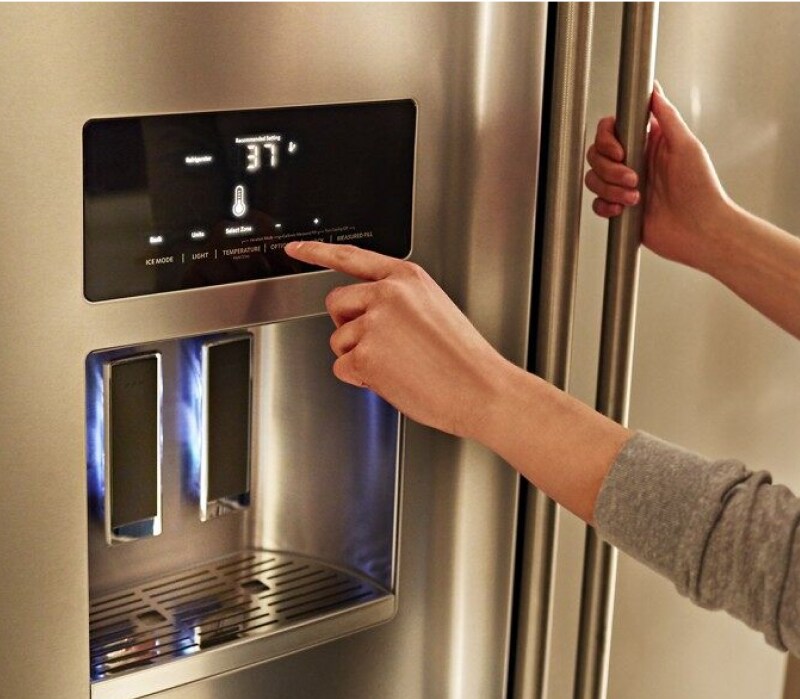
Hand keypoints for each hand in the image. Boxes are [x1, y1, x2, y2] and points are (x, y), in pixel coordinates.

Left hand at [284, 242, 509, 437]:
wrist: (481, 389)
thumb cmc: (463, 358)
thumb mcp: (434, 308)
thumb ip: (398, 301)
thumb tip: (367, 314)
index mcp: (406, 278)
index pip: (351, 257)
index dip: (317, 251)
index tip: (295, 249)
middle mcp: (387, 294)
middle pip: (336, 303)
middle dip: (348, 326)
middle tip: (378, 344)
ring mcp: (374, 323)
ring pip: (338, 340)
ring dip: (358, 357)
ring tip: (397, 365)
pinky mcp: (364, 355)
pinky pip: (342, 368)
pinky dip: (360, 379)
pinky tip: (391, 379)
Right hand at [586, 82, 731, 272]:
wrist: (700, 231)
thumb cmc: (701, 190)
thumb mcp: (687, 146)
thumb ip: (667, 116)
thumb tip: (653, 89)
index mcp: (649, 143)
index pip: (612, 130)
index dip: (608, 139)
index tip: (619, 150)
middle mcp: (635, 162)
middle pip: (597, 154)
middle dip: (610, 168)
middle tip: (634, 178)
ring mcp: (625, 186)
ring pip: (594, 179)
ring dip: (611, 189)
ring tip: (636, 197)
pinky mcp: (621, 208)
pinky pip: (597, 203)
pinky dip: (606, 205)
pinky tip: (624, 209)